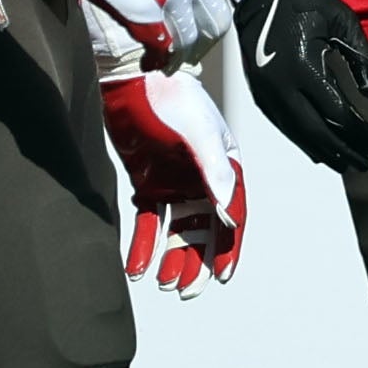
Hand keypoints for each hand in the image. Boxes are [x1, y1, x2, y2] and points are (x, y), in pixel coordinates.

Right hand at [73, 0, 232, 65]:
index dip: (205, 8)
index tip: (196, 16)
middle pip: (215, 21)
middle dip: (205, 38)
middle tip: (194, 48)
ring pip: (192, 39)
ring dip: (184, 55)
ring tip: (173, 62)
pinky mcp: (149, 17)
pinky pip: (163, 47)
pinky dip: (160, 59)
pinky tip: (154, 62)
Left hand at [101, 65, 247, 296]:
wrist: (137, 78)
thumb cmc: (177, 99)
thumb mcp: (202, 136)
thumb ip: (215, 173)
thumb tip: (228, 215)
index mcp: (226, 171)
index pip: (231, 217)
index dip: (228, 248)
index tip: (221, 276)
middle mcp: (202, 182)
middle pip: (203, 231)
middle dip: (196, 262)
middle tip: (185, 289)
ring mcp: (175, 185)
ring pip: (176, 232)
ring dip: (171, 258)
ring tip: (163, 283)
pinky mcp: (148, 184)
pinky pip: (147, 222)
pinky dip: (143, 245)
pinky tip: (136, 267)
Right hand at [229, 0, 367, 173]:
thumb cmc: (306, 0)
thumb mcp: (343, 22)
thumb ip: (362, 59)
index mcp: (304, 68)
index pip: (338, 114)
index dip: (360, 133)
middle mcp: (281, 86)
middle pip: (316, 133)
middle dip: (344, 151)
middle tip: (366, 163)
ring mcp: (266, 91)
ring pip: (296, 134)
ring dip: (323, 151)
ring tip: (346, 163)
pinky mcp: (259, 91)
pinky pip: (282, 124)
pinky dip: (302, 140)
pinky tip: (319, 148)